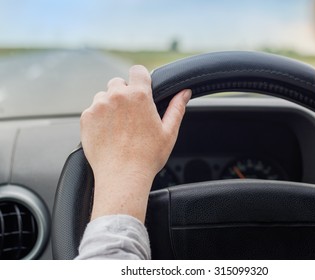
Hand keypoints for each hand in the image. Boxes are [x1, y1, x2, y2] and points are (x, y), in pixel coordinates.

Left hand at [80, 65, 190, 220]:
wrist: (122, 176)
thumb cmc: (147, 157)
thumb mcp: (169, 132)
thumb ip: (177, 108)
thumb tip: (185, 93)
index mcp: (139, 96)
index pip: (137, 70)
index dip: (140, 78)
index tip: (141, 88)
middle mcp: (117, 96)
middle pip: (118, 83)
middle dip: (124, 94)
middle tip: (130, 115)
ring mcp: (99, 106)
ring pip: (103, 96)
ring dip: (110, 105)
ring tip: (118, 126)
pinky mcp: (86, 118)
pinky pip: (92, 110)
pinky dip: (98, 118)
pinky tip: (108, 134)